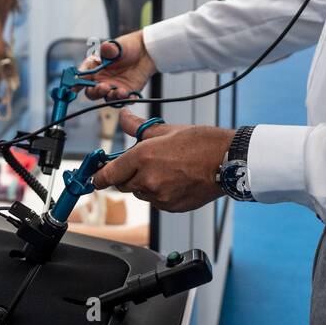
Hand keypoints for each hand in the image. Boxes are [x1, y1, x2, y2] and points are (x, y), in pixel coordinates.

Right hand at [81, 31, 156, 101]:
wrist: (146, 51)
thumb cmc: (127, 46)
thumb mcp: (117, 45)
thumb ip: (110, 48)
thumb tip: (105, 47)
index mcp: (94, 68)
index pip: (82, 77)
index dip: (76, 82)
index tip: (74, 87)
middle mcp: (101, 80)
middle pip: (92, 92)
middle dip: (96, 92)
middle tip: (103, 87)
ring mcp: (113, 87)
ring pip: (107, 98)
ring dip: (111, 97)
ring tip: (120, 91)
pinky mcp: (125, 92)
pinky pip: (123, 100)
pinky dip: (125, 99)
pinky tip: (130, 95)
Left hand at [92, 111, 231, 212]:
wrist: (229, 161)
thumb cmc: (202, 142)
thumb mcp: (167, 129)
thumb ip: (140, 128)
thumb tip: (124, 117)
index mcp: (143, 157)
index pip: (108, 174)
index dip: (99, 176)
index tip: (96, 177)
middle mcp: (148, 179)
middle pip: (122, 184)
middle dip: (127, 175)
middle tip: (143, 163)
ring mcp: (160, 196)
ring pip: (141, 192)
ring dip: (145, 183)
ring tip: (167, 169)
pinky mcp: (171, 207)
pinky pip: (156, 201)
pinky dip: (160, 193)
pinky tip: (175, 180)